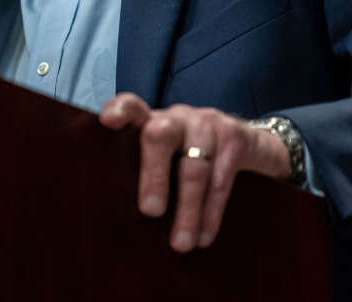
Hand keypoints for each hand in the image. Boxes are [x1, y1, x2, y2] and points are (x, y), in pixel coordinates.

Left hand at [99, 93, 289, 251]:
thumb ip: (142, 167)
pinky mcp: (234, 139)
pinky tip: (203, 237)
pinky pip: (221, 182)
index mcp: (154, 119)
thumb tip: (116, 214)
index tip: (108, 121)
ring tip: (181, 244)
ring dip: (188, 210)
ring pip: (195, 168)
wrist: (243, 140)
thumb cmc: (187, 153)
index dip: (120, 110)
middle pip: (160, 136)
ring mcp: (208, 125)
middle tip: (150, 211)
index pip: (132, 107)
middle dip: (155, 175)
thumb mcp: (164, 152)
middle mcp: (179, 116)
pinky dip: (211, 214)